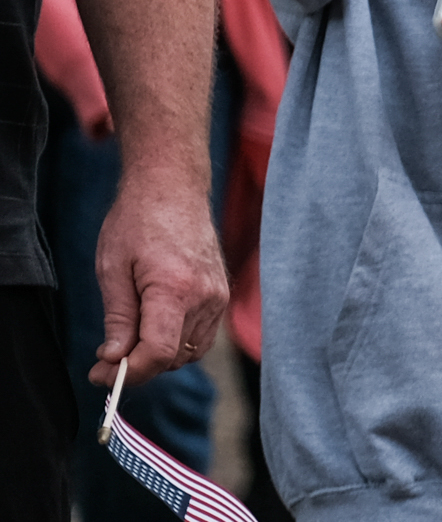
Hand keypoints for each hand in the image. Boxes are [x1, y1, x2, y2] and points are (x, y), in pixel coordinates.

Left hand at [89, 165, 227, 385]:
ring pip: (189, 353)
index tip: (99, 373)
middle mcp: (205, 296)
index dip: (127, 373)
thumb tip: (113, 359)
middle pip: (173, 358)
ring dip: (158, 356)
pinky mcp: (221, 293)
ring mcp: (217, 295)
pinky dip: (177, 343)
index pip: (158, 354)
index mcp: (175, 288)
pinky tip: (153, 327)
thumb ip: (117, 318)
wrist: (173, 188)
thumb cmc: (138, 221)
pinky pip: (201, 337)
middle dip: (137, 366)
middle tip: (106, 357)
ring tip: (128, 338)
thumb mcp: (112, 268)